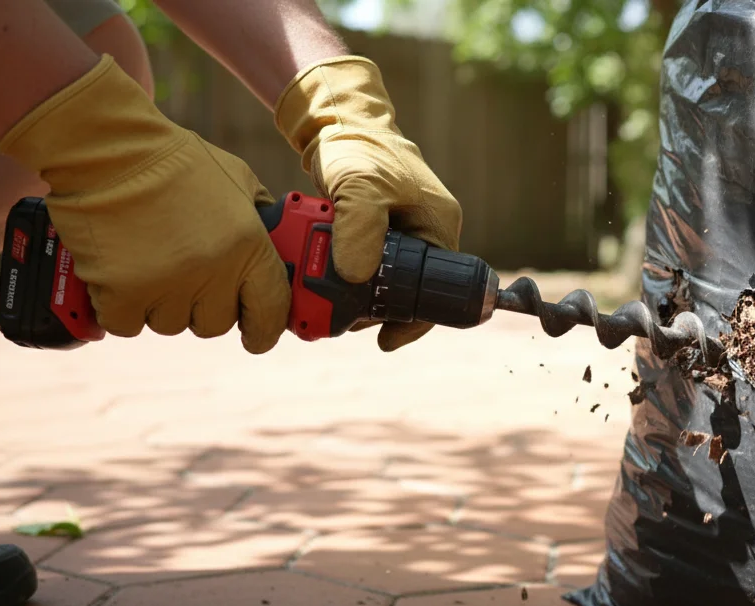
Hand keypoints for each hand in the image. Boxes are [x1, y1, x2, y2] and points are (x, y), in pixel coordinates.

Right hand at [0, 56, 289, 352]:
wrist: (107, 147)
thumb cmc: (173, 160)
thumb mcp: (238, 180)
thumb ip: (260, 219)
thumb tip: (278, 248)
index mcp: (249, 246)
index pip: (271, 311)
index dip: (264, 330)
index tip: (256, 336)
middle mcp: (213, 271)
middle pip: (216, 323)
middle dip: (202, 305)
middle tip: (185, 274)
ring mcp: (167, 284)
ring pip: (171, 324)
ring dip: (161, 303)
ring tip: (150, 261)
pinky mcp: (122, 292)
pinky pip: (128, 324)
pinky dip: (121, 307)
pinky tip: (121, 275)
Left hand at [275, 55, 461, 351]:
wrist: (334, 117)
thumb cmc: (359, 145)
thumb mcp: (361, 185)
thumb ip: (360, 229)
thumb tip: (355, 277)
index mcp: (438, 226)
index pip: (438, 289)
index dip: (413, 320)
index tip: (384, 340)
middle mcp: (423, 233)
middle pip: (404, 290)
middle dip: (371, 309)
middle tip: (339, 319)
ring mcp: (398, 233)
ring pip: (378, 281)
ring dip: (349, 294)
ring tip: (321, 301)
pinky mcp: (371, 230)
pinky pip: (358, 264)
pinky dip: (337, 274)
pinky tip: (315, 279)